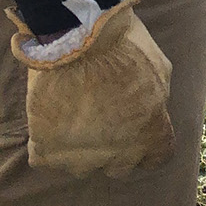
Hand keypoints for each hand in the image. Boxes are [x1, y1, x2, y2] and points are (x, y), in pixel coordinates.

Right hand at [8, 0, 172, 176]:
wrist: (78, 37)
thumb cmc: (124, 47)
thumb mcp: (160, 71)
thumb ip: (157, 100)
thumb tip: (152, 109)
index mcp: (152, 135)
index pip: (155, 158)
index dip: (145, 145)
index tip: (134, 131)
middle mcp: (120, 154)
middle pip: (118, 168)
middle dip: (113, 150)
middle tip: (100, 124)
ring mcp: (82, 156)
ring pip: (80, 168)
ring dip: (77, 150)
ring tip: (71, 121)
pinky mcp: (47, 149)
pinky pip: (44, 159)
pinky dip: (45, 144)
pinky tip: (47, 122)